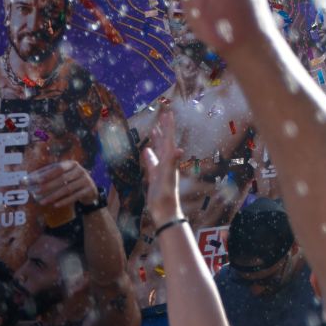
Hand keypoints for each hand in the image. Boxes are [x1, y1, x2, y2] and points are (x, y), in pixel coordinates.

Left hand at [29, 159, 98, 212]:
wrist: (89, 189)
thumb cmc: (70, 181)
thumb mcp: (61, 176)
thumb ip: (45, 177)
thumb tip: (24, 180)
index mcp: (71, 164)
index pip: (58, 168)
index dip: (47, 174)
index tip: (35, 181)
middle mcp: (80, 170)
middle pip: (62, 178)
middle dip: (48, 186)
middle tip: (36, 192)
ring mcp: (86, 180)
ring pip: (68, 188)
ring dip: (54, 196)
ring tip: (42, 202)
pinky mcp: (89, 190)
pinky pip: (75, 196)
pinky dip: (65, 201)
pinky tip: (55, 205)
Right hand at [141, 107, 181, 226]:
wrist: (165, 212)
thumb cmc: (165, 196)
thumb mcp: (167, 178)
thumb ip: (172, 163)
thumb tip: (178, 149)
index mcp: (169, 160)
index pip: (169, 140)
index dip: (168, 127)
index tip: (168, 114)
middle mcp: (167, 163)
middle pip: (165, 142)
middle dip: (164, 129)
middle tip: (163, 115)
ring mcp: (162, 169)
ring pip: (159, 150)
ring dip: (157, 139)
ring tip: (155, 129)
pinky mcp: (156, 176)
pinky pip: (153, 161)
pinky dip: (150, 154)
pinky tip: (147, 151)